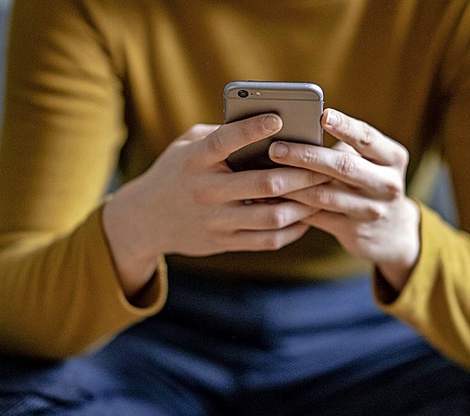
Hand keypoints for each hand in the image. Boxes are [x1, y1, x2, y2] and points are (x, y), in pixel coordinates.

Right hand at [103, 114, 329, 296]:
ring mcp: (214, 221)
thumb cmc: (175, 173)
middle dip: (301, 175)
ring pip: (271, 217)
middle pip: (263, 184)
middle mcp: (205, 191)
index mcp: (194, 160)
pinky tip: (305, 218)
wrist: (144, 220)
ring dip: (303, 205)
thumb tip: (265, 127)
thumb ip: (219, 135)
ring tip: (322, 192)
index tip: (280, 118)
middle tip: (325, 165)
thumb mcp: (186, 146)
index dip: (253, 129)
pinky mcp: (222, 243)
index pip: (225, 141)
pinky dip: (292, 230)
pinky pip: (266, 241)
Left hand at [269, 108, 419, 291]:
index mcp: (393, 158)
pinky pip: (316, 217)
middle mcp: (387, 184)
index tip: (323, 115)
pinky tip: (272, 198)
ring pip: (324, 195)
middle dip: (306, 156)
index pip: (367, 138)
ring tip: (266, 174)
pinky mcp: (353, 231)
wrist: (393, 232)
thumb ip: (346, 149)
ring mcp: (371, 210)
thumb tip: (297, 131)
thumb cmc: (371, 183)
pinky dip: (292, 207)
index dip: (345, 126)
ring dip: (292, 184)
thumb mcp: (372, 163)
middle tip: (276, 149)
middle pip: (343, 166)